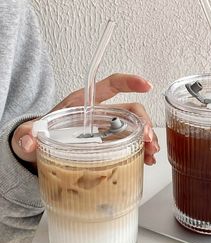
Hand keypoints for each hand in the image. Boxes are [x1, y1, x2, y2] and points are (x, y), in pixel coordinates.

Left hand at [11, 73, 159, 165]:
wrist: (41, 149)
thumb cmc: (39, 134)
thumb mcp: (30, 133)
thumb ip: (27, 136)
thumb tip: (29, 142)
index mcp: (85, 103)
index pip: (111, 85)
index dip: (129, 82)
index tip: (146, 85)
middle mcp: (100, 114)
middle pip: (131, 110)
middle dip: (144, 123)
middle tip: (148, 139)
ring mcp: (107, 129)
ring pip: (135, 128)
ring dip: (147, 139)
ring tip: (151, 152)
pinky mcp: (110, 143)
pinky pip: (131, 143)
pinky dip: (141, 150)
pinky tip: (146, 159)